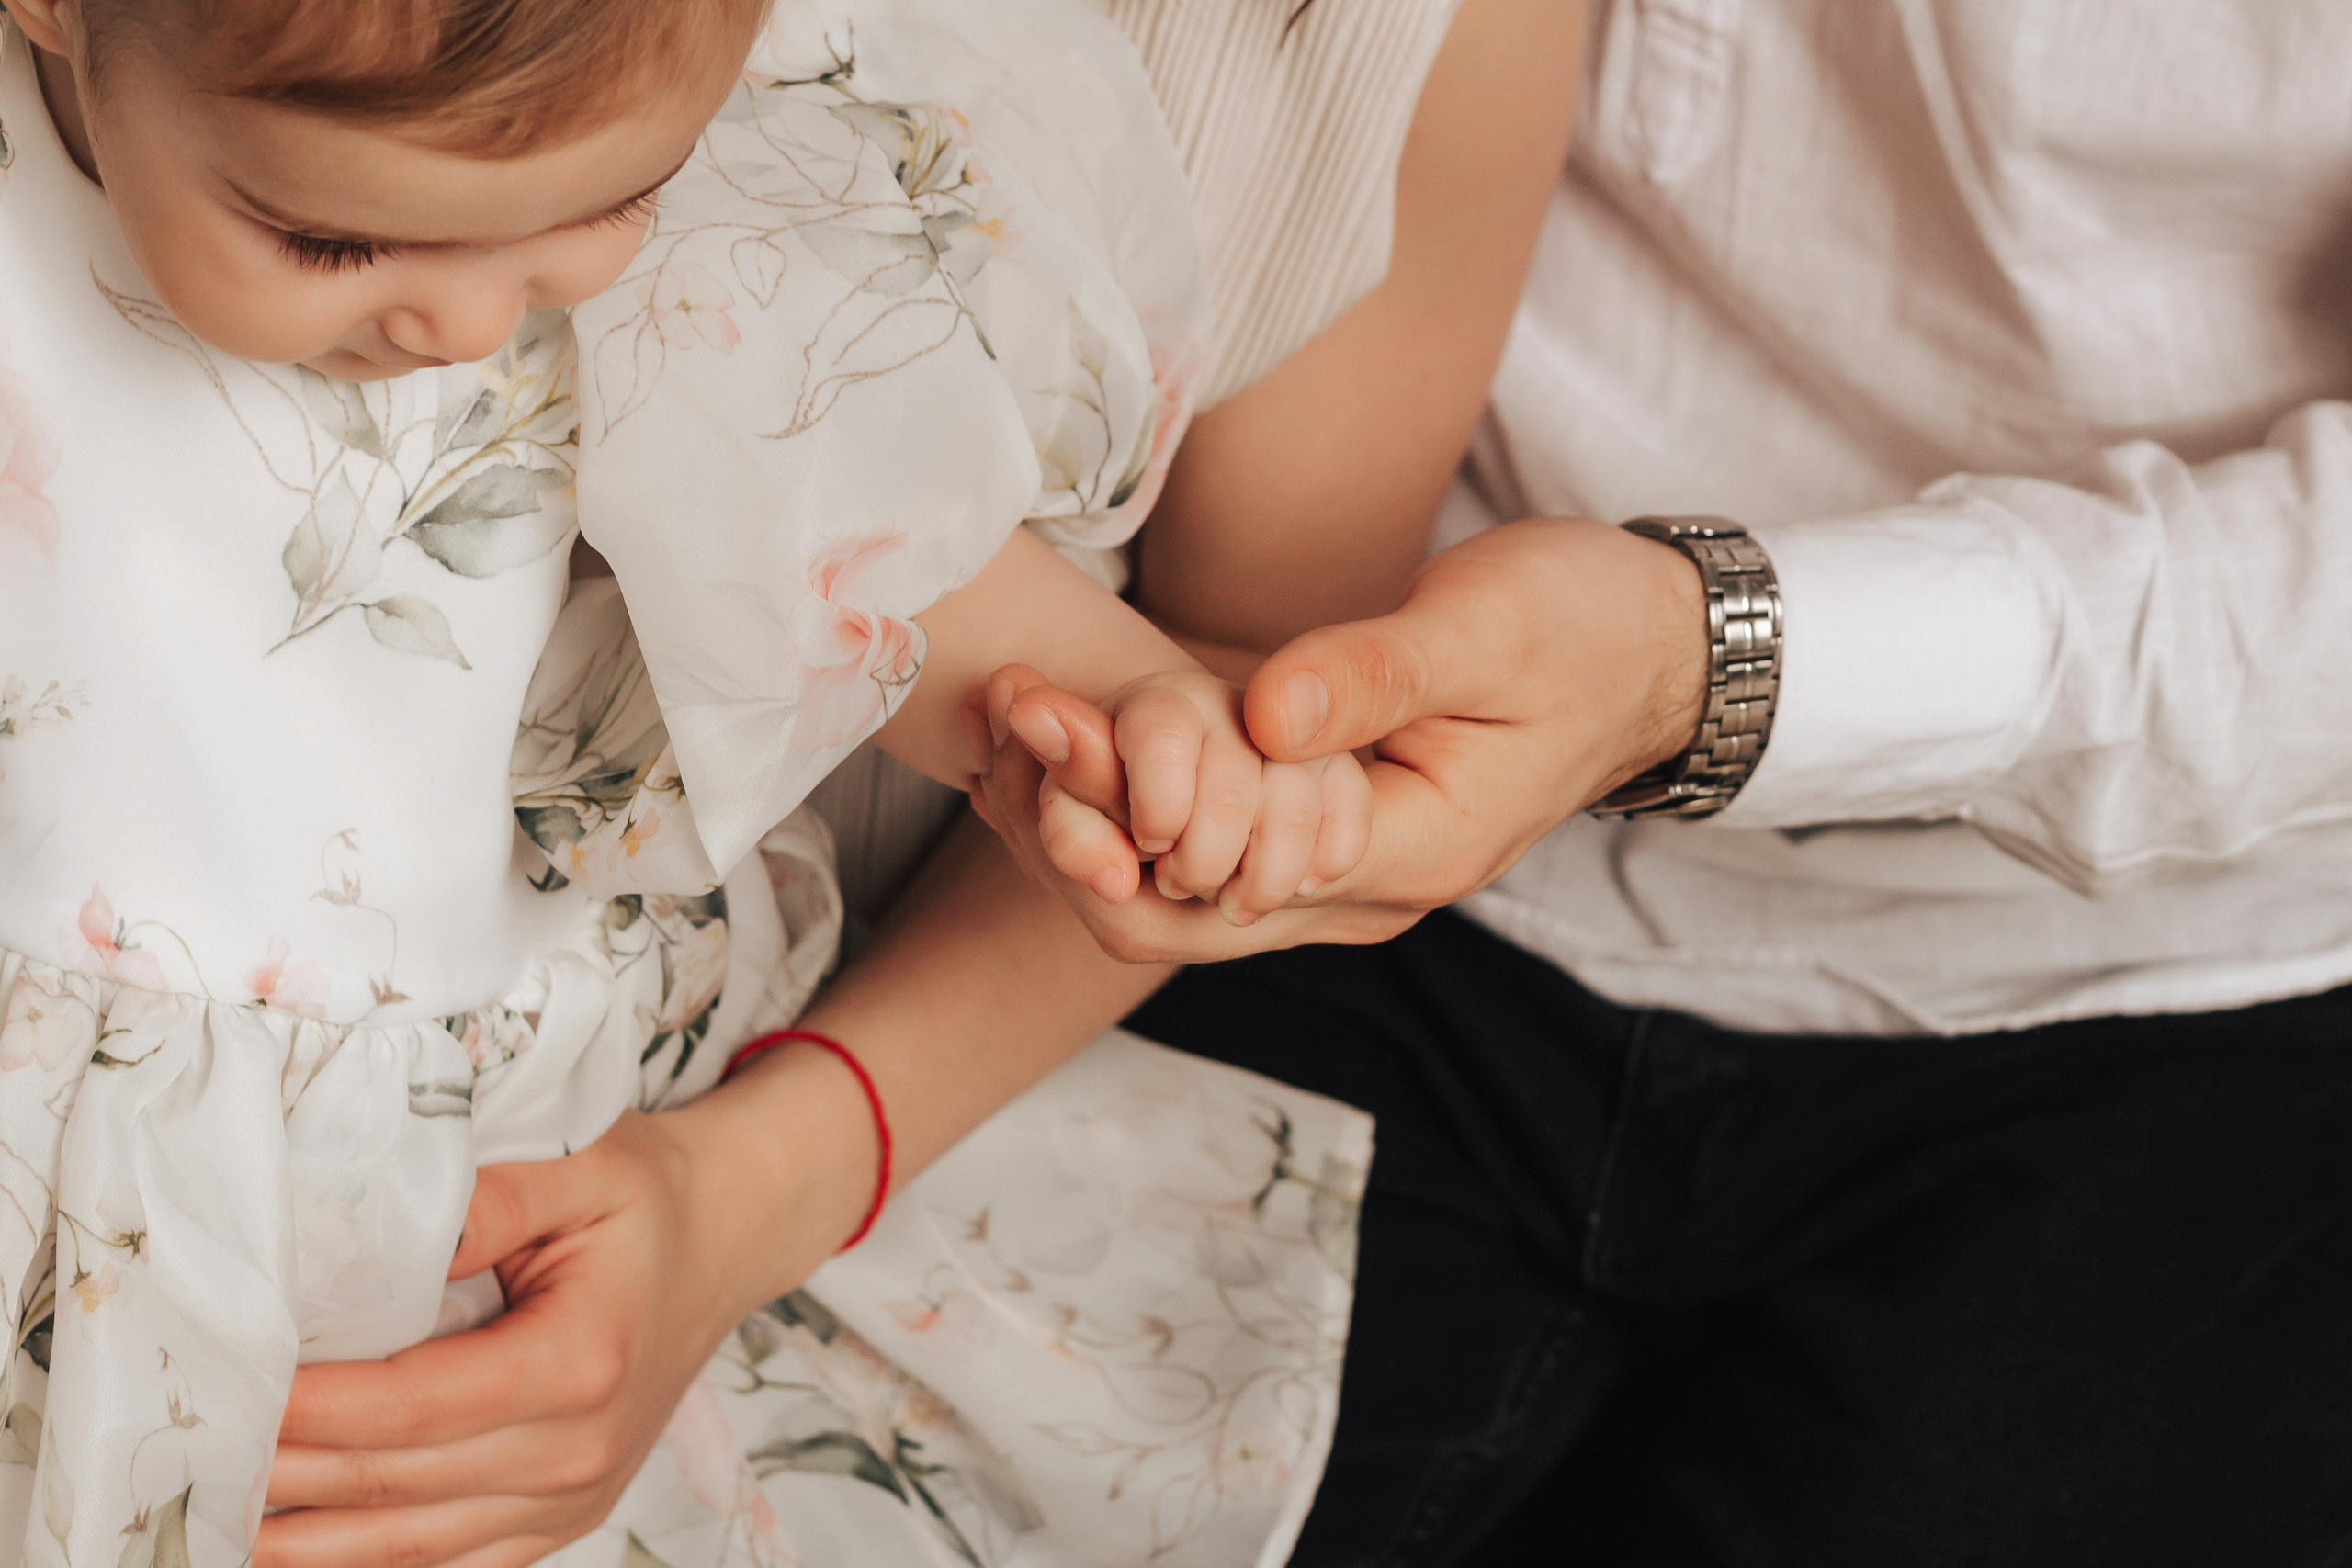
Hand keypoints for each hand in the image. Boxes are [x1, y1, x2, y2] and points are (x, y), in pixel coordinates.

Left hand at [258, 1047, 877, 1567]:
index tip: (227, 1394)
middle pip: (395, 1490)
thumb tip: (378, 1231)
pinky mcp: (561, 1517)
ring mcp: (572, 1497)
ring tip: (209, 1520)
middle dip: (279, 1480)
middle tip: (184, 1458)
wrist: (730, 1238)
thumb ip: (489, 1196)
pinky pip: (451, 1565)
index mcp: (582, 1363)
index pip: (411, 1411)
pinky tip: (293, 1548)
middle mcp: (578, 1450)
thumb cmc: (649, 1195)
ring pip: (410, 1549)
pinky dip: (367, 1564)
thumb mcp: (584, 1160)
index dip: (309, 1414)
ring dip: (304, 1543)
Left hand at [968, 518, 1709, 962]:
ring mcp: (1337, 870)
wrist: (1651, 652)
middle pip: (1176, 915)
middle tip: (1006, 723)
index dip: (1121, 822)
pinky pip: (1204, 845)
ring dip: (1094, 817)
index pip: (1225, 885)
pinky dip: (1135, 802)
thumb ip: (1376, 674)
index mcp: (1407, 853)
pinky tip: (1074, 732)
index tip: (1043, 725)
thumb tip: (1261, 713)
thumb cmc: (1582, 630)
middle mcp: (1359, 891)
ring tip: (1013, 718)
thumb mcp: (1490, 629)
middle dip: (1078, 831)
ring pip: (1177, 890)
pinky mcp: (1319, 826)